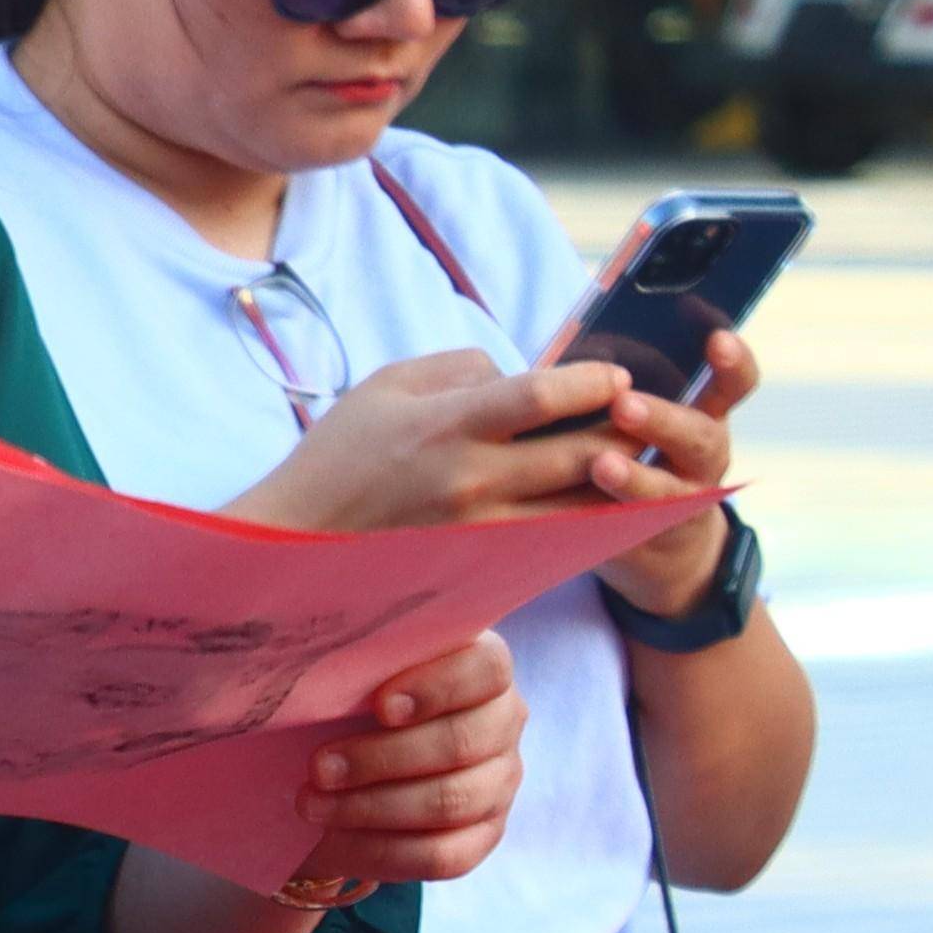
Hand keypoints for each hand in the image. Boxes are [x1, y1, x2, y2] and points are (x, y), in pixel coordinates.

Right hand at [227, 349, 677, 535]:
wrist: (292, 543)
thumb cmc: (336, 457)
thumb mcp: (385, 385)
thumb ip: (460, 367)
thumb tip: (518, 371)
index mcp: (446, 426)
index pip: (544, 395)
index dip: (593, 382)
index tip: (613, 378)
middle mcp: (470, 481)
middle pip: (581, 454)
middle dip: (623, 432)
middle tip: (640, 419)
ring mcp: (479, 530)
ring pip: (580, 507)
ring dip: (615, 483)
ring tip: (629, 462)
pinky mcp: (480, 564)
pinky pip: (554, 542)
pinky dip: (584, 523)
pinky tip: (595, 505)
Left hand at [287, 627, 524, 889]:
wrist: (328, 781)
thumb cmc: (338, 714)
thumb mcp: (342, 686)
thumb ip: (352, 671)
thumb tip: (316, 672)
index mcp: (479, 670)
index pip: (487, 667)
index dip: (439, 686)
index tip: (382, 706)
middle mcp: (501, 723)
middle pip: (464, 740)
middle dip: (383, 757)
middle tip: (319, 767)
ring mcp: (498, 782)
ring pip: (452, 800)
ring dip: (372, 806)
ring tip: (310, 803)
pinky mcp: (482, 837)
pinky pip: (443, 854)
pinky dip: (381, 849)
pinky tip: (335, 838)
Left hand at [593, 324, 757, 619]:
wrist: (656, 543)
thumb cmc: (633, 455)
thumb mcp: (642, 420)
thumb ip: (617, 387)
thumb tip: (566, 340)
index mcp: (704, 416)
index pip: (733, 385)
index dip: (732, 364)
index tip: (718, 339)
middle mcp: (701, 460)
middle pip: (699, 437)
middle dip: (663, 421)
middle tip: (624, 404)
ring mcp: (682, 505)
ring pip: (666, 493)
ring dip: (634, 479)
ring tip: (601, 464)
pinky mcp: (648, 541)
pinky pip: (630, 533)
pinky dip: (604, 523)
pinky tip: (571, 516)